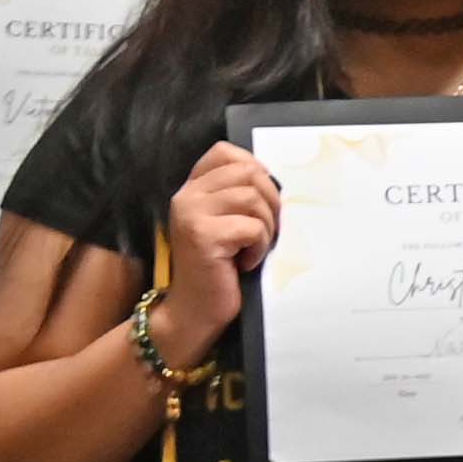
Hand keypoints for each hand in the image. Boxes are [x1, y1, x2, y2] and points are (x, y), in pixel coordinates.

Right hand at [152, 143, 279, 367]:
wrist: (194, 310)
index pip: (224, 151)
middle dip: (270, 201)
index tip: (261, 199)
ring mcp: (191, 214)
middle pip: (248, 172)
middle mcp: (186, 196)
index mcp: (191, 188)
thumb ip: (238, 196)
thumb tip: (275, 180)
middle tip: (265, 230)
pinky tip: (244, 263)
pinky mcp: (203, 236)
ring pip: (253, 198)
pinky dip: (258, 247)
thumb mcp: (225, 223)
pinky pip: (252, 227)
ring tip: (253, 248)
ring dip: (266, 227)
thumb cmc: (219, 268)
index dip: (254, 167)